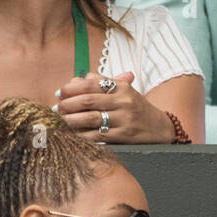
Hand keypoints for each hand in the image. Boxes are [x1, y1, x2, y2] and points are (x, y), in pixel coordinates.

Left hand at [55, 71, 175, 143]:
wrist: (161, 129)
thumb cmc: (136, 108)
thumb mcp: (124, 91)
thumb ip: (102, 83)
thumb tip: (77, 79)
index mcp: (122, 87)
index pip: (91, 84)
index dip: (72, 88)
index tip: (59, 93)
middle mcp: (124, 102)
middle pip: (88, 101)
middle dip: (68, 104)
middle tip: (56, 108)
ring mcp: (124, 120)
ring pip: (90, 119)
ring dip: (71, 120)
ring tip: (60, 120)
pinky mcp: (124, 137)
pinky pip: (97, 136)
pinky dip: (82, 135)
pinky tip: (72, 135)